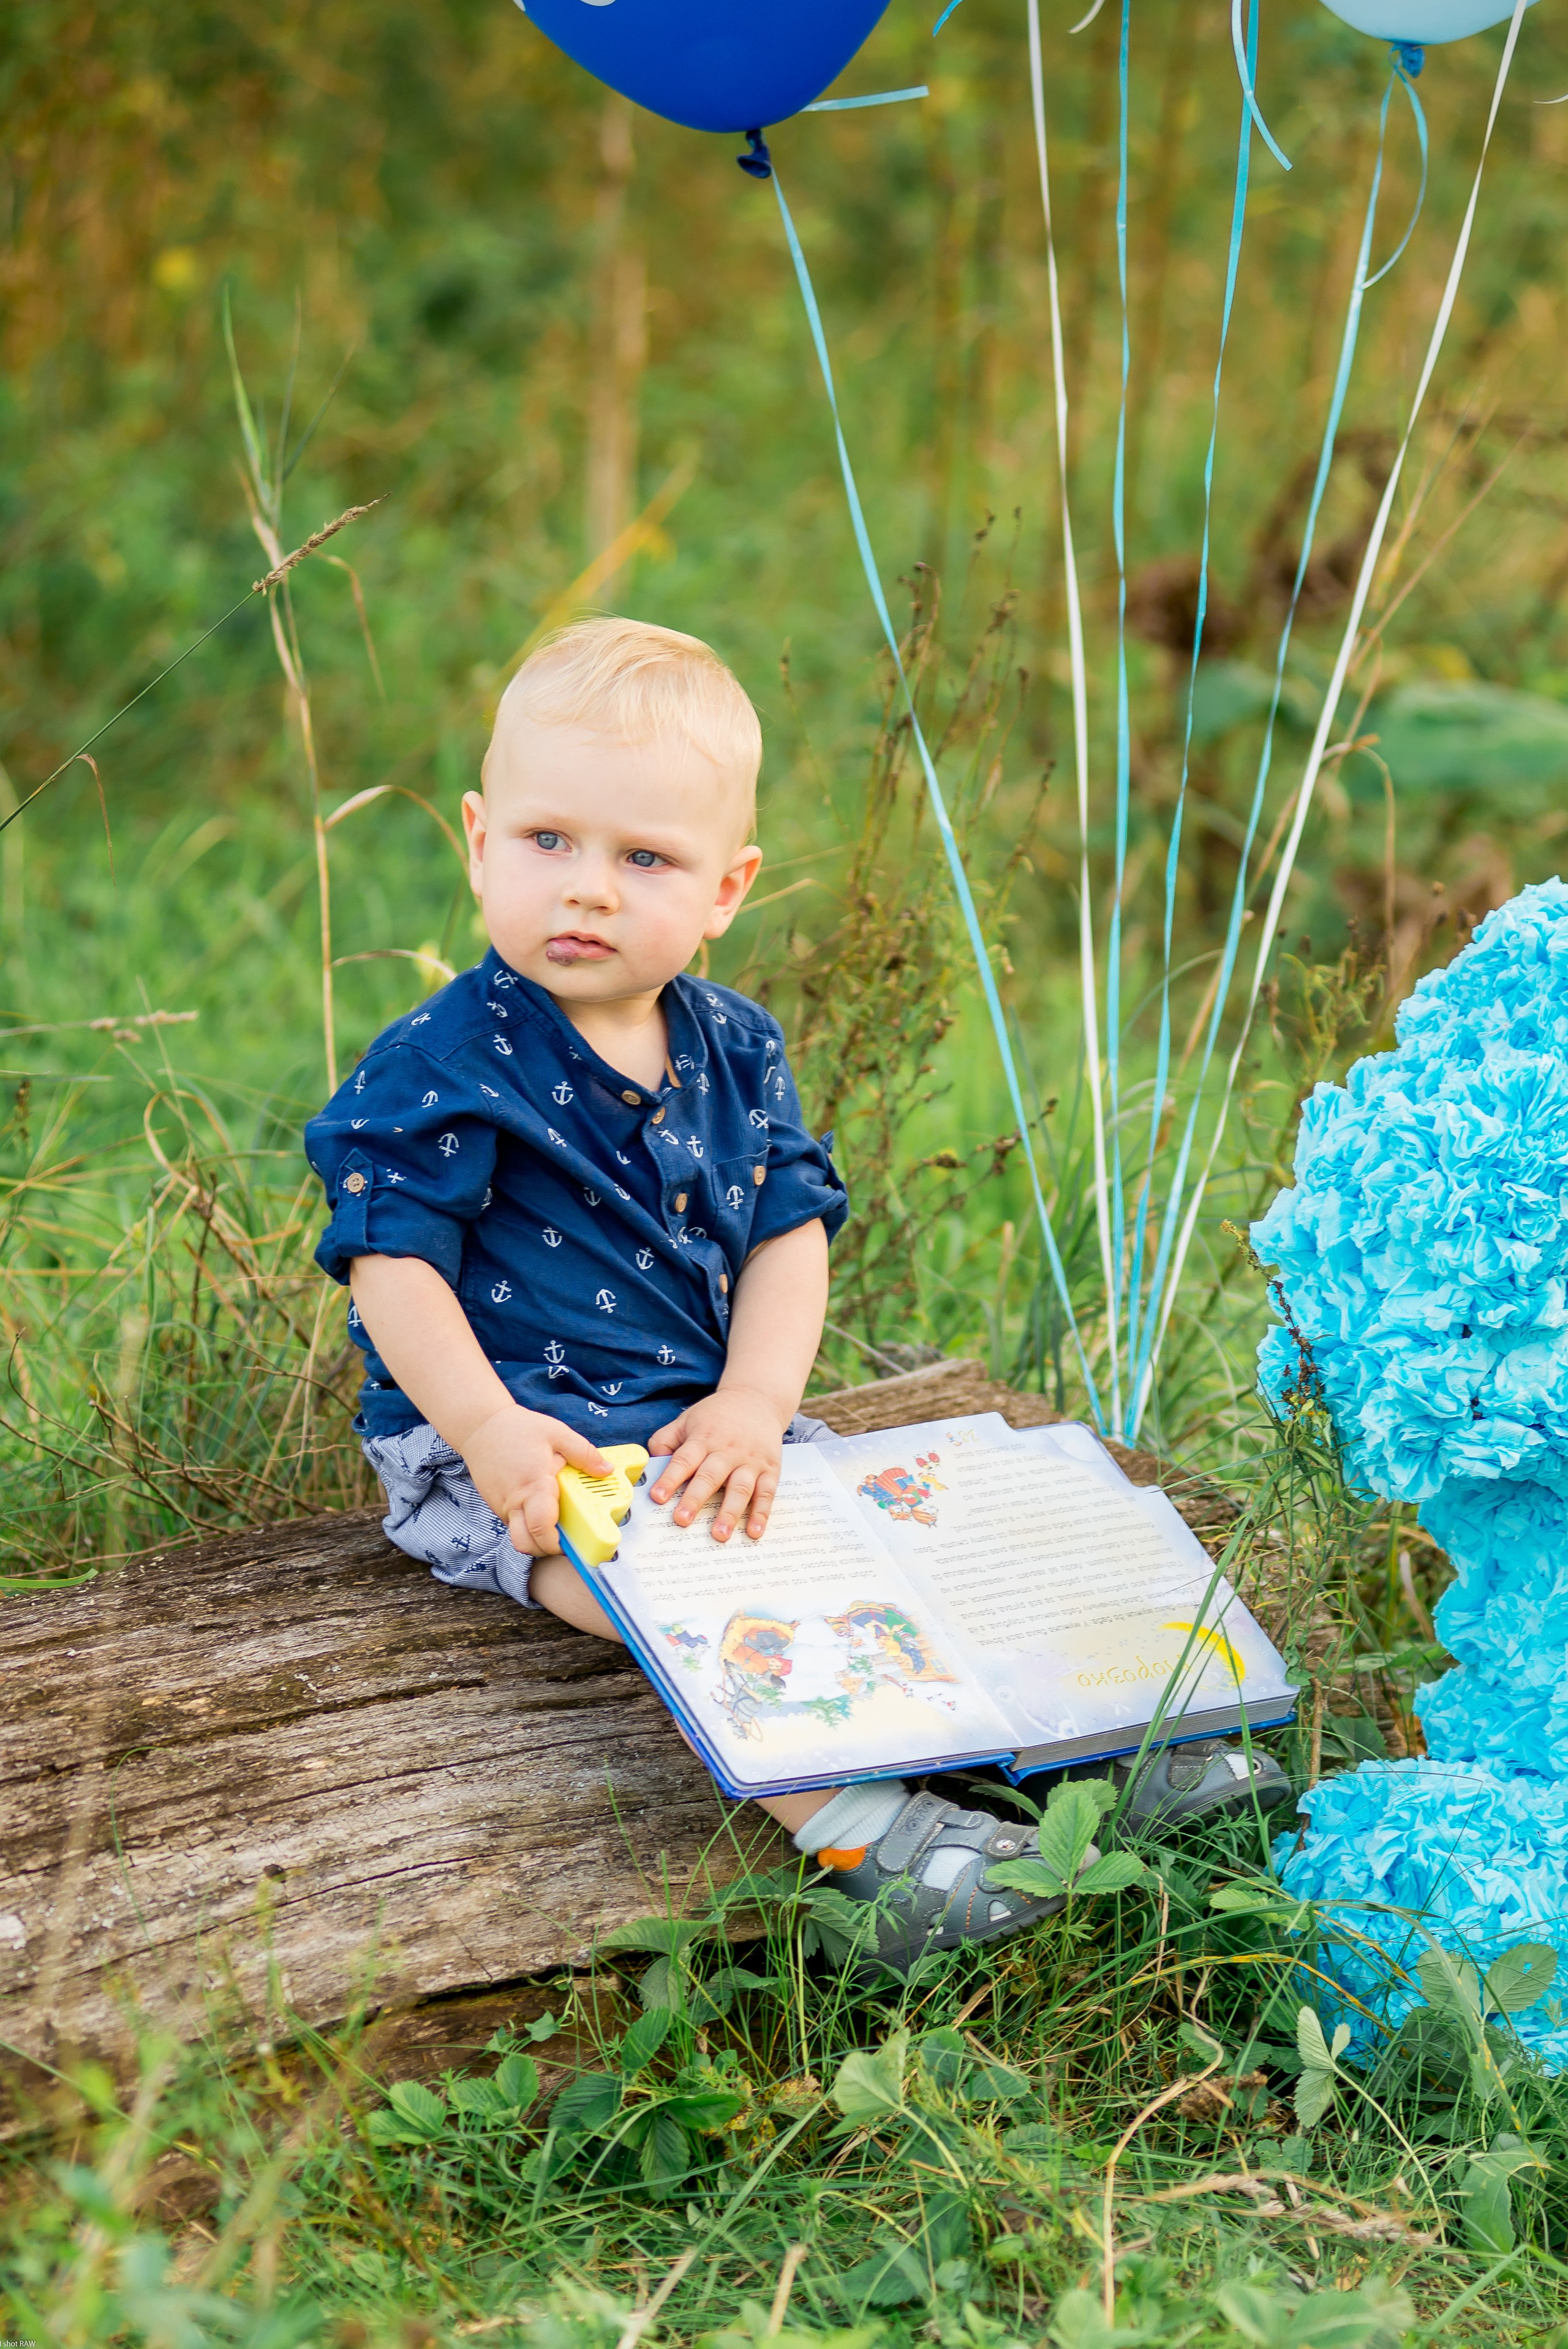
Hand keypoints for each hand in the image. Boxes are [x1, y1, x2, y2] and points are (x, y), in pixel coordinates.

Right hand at [461, 1404, 608, 1556]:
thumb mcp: (557, 1433)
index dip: (557, 1543)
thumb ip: (584, 1453)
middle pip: (527, 1544)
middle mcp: (515, 1501)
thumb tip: (607, 1470)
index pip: (542, 1528)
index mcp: (534, 1485)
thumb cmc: (518, 1428)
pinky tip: (538, 1510)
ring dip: (536, 1540)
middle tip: (566, 1540)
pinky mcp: (495, 1505)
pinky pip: (512, 1524)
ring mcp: (502, 1506)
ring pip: (517, 1537)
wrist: (480, 1426)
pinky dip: (526, 1525)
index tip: (573, 1542)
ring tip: (554, 1526)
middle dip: (547, 1550)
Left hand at [646, 1383, 788, 1541]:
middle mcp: (727, 1450)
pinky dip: (761, 1513)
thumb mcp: (687, 1420)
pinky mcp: (770, 1469)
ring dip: (729, 1512)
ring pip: (740, 1488)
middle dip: (695, 1499)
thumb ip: (666, 1440)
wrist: (758, 1399)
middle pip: (710, 1476)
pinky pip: (767, 1492)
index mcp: (703, 1439)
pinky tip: (754, 1531)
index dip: (670, 1478)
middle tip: (682, 1520)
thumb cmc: (717, 1415)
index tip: (657, 1497)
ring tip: (719, 1535)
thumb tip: (650, 1465)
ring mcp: (750, 1461)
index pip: (684, 1460)